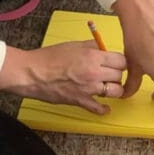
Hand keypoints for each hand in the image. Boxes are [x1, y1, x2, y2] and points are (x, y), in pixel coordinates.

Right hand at [0, 41, 125, 114]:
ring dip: (113, 90)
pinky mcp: (80, 101)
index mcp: (93, 56)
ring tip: (108, 87)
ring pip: (115, 92)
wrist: (32, 73)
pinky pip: (99, 108)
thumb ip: (92, 45)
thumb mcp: (73, 44)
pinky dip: (103, 109)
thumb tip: (103, 48)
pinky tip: (105, 107)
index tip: (116, 63)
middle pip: (119, 76)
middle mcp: (94, 73)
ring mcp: (88, 89)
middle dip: (116, 75)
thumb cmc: (49, 57)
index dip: (120, 62)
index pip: (121, 61)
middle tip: (110, 74)